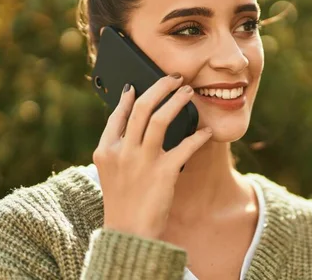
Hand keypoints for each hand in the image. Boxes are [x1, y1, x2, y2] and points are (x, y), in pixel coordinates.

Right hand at [93, 74, 211, 239]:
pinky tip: (206, 132)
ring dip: (177, 101)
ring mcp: (142, 161)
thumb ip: (119, 148)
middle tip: (174, 78)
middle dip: (159, 87)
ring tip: (188, 92)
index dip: (127, 97)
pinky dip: (198, 136)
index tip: (136, 86)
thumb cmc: (123, 202)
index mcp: (106, 150)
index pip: (117, 115)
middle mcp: (122, 152)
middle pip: (141, 108)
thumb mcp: (110, 173)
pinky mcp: (163, 173)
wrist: (129, 233)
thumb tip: (134, 122)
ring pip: (160, 119)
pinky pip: (185, 146)